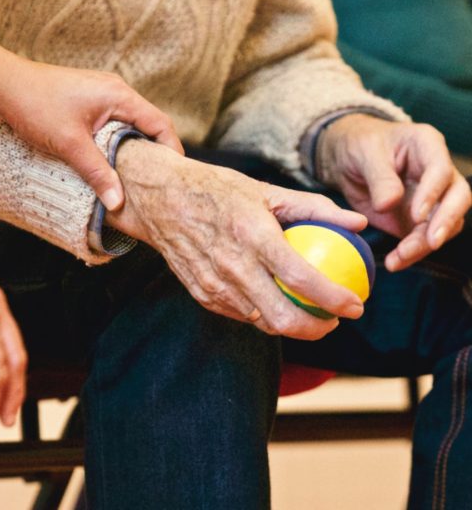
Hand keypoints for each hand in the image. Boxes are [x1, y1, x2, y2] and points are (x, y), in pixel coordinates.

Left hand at [0, 60, 183, 210]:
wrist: (3, 83)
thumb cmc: (36, 106)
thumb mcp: (70, 144)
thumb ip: (97, 173)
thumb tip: (118, 203)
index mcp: (120, 96)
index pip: (160, 124)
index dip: (171, 150)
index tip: (174, 176)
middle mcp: (117, 91)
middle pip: (150, 124)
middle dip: (156, 152)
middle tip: (158, 181)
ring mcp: (104, 93)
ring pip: (132, 124)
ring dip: (136, 148)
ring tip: (137, 176)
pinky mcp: (91, 100)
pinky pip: (116, 122)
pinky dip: (120, 141)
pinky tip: (113, 160)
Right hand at [106, 140, 367, 339]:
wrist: (161, 199)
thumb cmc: (216, 190)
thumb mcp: (266, 190)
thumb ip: (315, 208)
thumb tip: (358, 223)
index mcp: (252, 235)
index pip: (301, 278)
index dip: (334, 299)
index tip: (355, 305)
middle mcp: (232, 265)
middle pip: (282, 318)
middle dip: (317, 329)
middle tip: (334, 320)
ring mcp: (214, 285)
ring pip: (262, 322)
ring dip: (291, 325)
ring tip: (309, 312)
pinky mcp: (202, 294)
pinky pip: (241, 315)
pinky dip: (263, 314)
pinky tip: (274, 301)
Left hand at [317, 115, 470, 270]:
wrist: (347, 159)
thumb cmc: (360, 146)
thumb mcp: (365, 154)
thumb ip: (379, 178)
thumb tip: (389, 205)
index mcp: (427, 146)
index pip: (441, 170)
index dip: (432, 193)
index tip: (416, 214)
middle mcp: (438, 172)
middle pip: (457, 198)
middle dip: (445, 222)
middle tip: (431, 242)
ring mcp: (432, 198)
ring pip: (444, 224)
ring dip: (425, 244)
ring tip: (400, 257)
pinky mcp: (419, 220)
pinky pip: (423, 239)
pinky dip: (412, 253)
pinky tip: (395, 262)